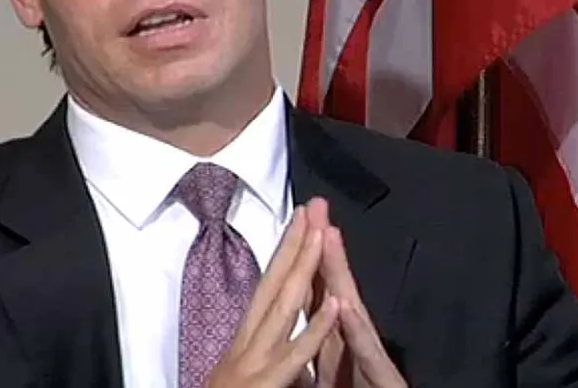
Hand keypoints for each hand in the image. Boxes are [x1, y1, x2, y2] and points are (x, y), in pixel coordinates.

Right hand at [208, 206, 341, 387]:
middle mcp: (248, 343)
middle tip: (312, 208)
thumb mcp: (241, 376)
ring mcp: (256, 363)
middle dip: (294, 245)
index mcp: (245, 341)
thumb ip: (261, 353)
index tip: (299, 221)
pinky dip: (316, 327)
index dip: (284, 254)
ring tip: (321, 234)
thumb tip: (275, 335)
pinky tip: (336, 303)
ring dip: (304, 269)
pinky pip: (297, 354)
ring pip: (284, 308)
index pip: (267, 288)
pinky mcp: (267, 385)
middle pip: (273, 286)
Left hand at [304, 199, 407, 387]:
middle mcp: (354, 344)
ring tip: (329, 234)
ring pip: (352, 311)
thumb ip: (318, 350)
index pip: (317, 293)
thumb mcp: (333, 374)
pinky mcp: (382, 378)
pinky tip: (345, 303)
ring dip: (340, 273)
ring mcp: (370, 359)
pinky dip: (353, 330)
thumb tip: (301, 325)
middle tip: (314, 204)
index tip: (294, 220)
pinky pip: (363, 353)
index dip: (304, 257)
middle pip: (334, 288)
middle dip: (322, 246)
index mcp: (336, 344)